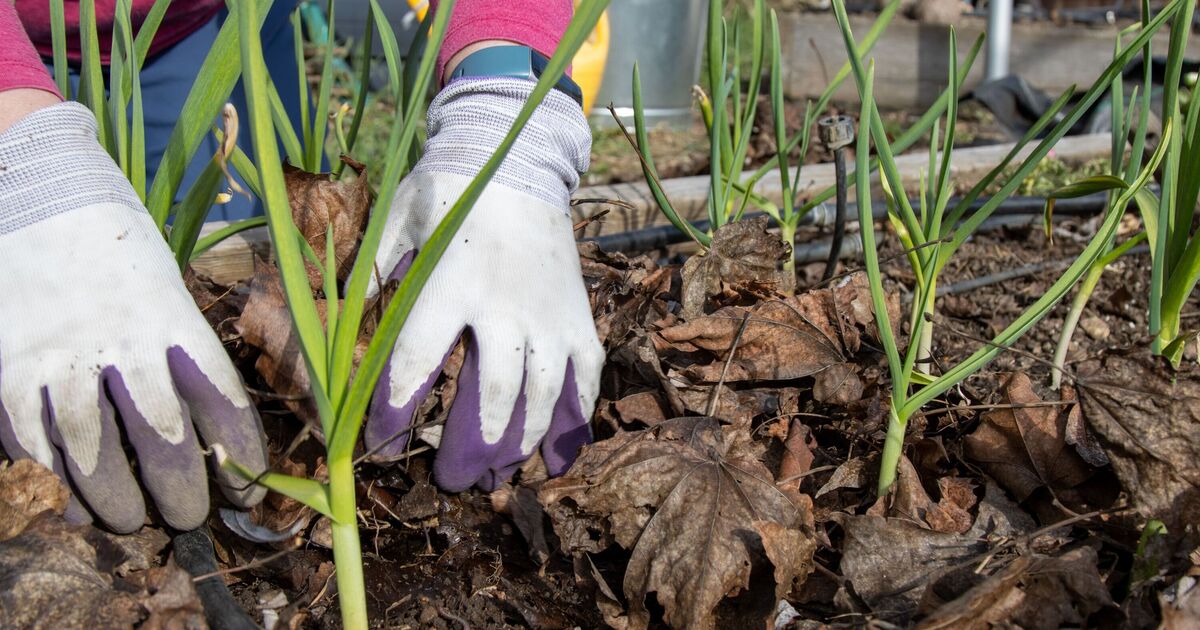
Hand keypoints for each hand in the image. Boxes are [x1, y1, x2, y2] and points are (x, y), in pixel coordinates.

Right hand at [0, 102, 267, 531]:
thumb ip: (180, 354)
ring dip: (112, 499)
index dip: (240, 455)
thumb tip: (199, 430)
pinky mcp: (10, 365)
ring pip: (94, 452)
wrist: (37, 190)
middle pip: (163, 439)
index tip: (248, 490)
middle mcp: (122, 342)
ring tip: (127, 520)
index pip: (223, 402)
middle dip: (179, 492)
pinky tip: (67, 490)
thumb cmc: (116, 244)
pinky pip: (32, 438)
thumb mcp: (166, 289)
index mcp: (174, 319)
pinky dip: (51, 471)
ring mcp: (62, 356)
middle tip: (185, 518)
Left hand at [364, 78, 602, 490]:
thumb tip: (336, 321)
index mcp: (451, 283)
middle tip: (454, 480)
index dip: (394, 409)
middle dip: (471, 446)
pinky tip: (558, 451)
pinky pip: (584, 376)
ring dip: (524, 442)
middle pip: (493, 393)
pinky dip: (576, 417)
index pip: (418, 361)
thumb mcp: (397, 220)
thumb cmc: (449, 189)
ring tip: (504, 474)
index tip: (377, 443)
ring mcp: (548, 314)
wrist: (519, 160)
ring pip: (544, 394)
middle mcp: (505, 306)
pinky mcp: (577, 316)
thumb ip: (369, 273)